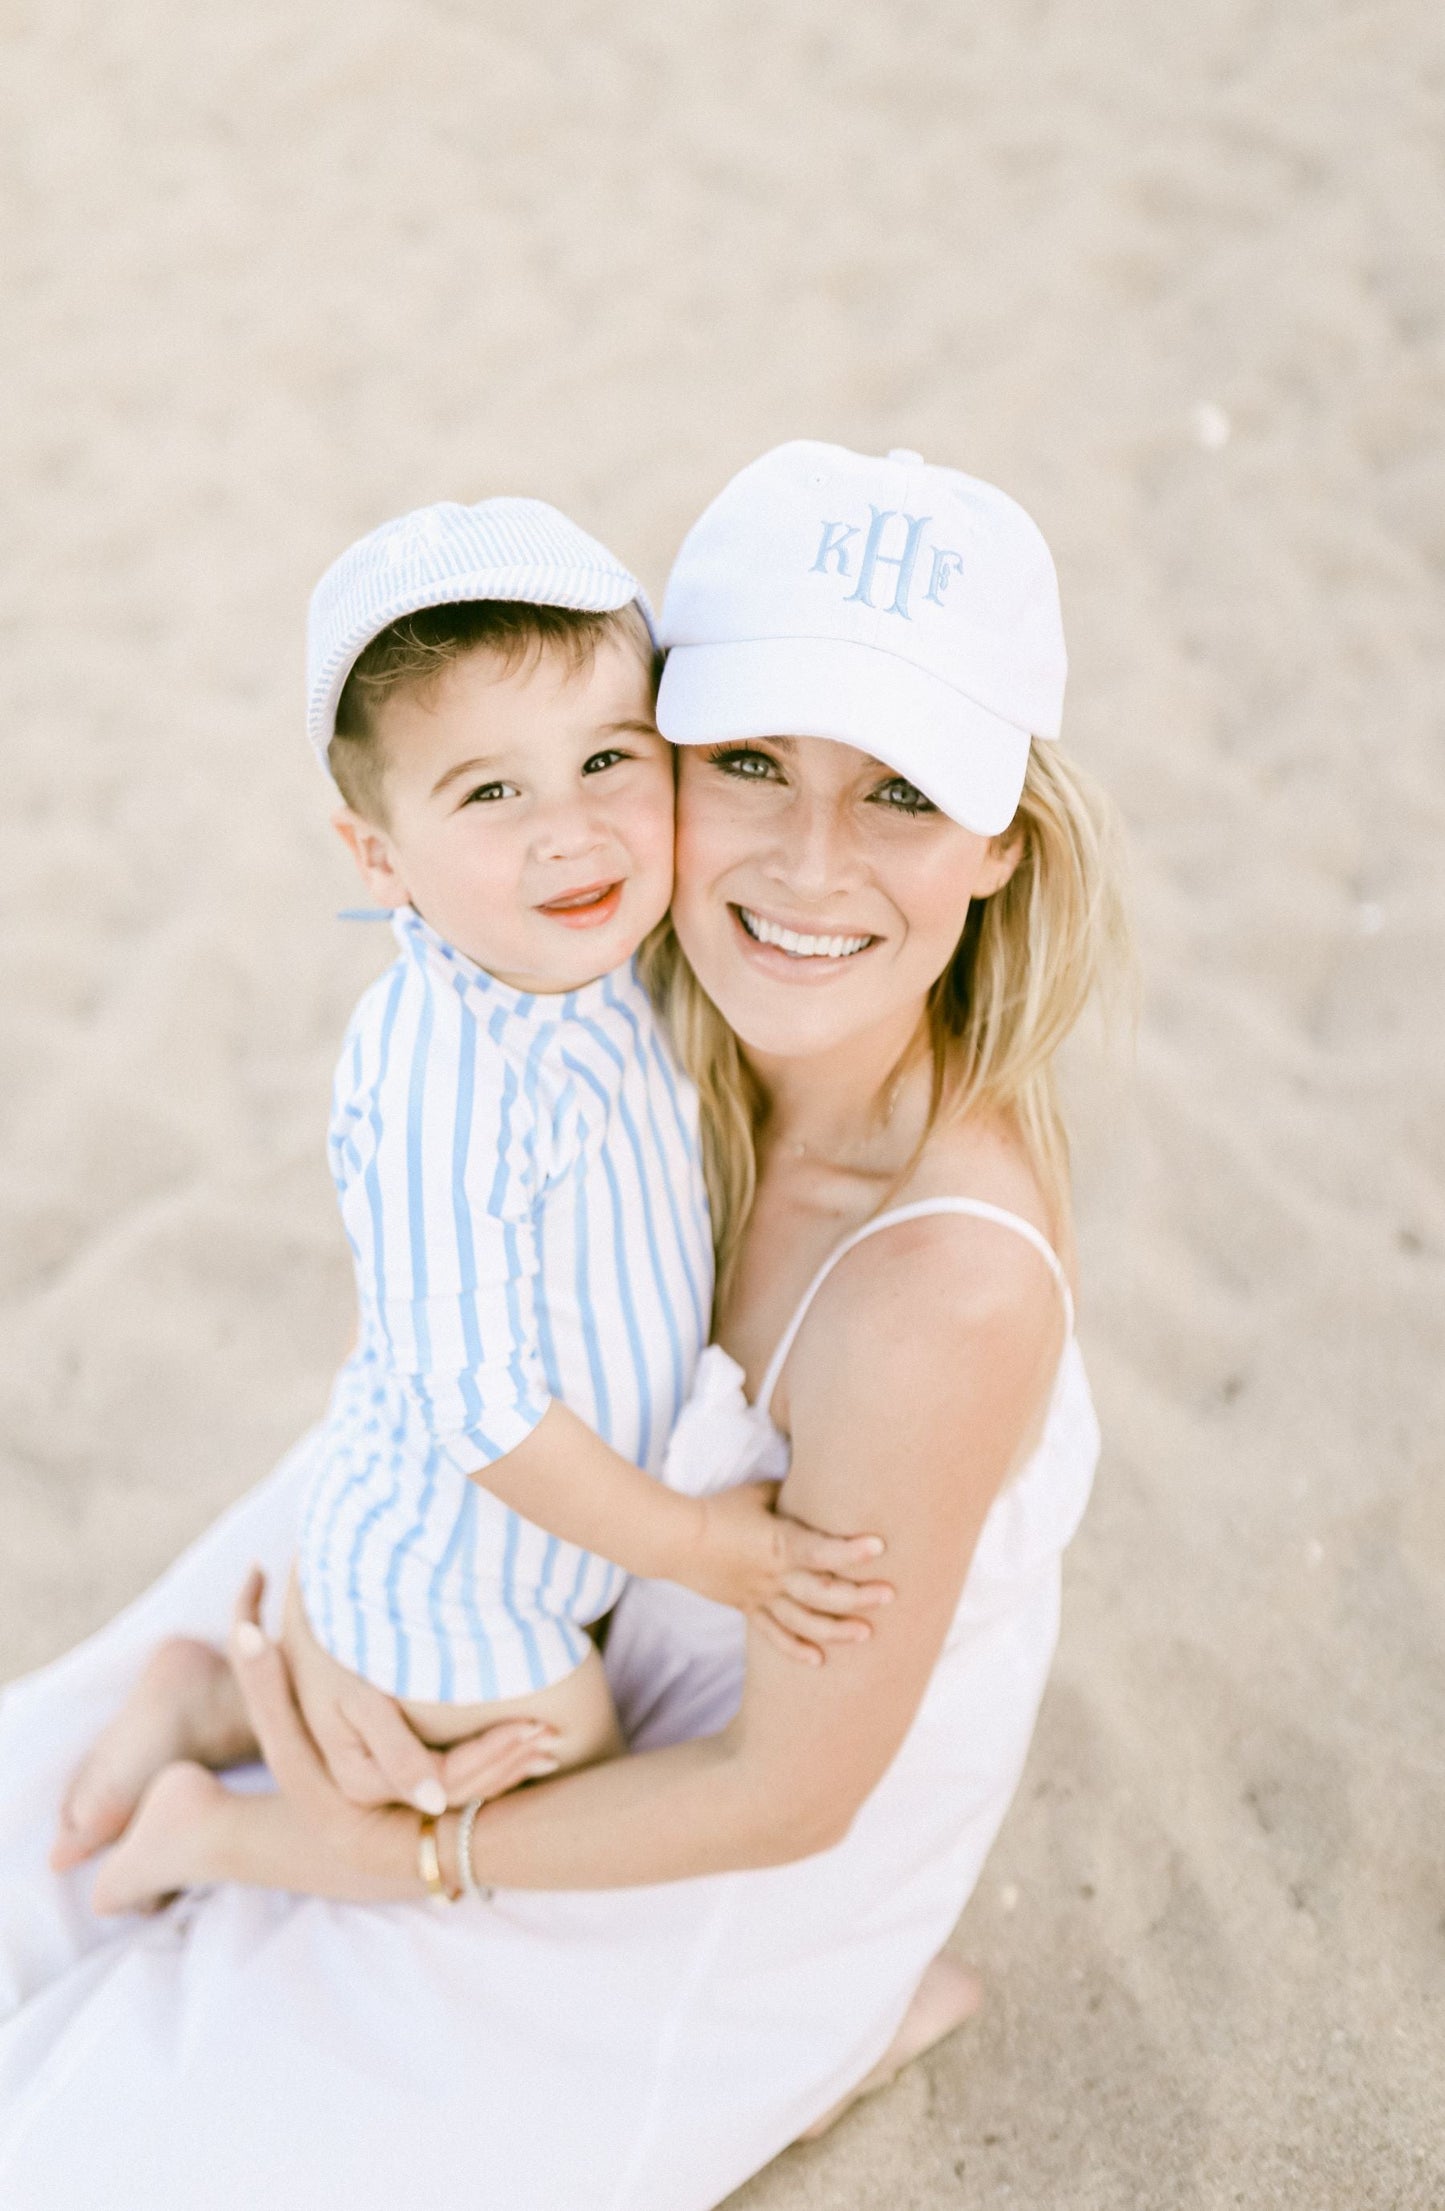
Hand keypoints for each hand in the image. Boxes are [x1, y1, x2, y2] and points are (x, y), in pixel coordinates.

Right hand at [277, 1571, 555, 1813]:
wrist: (301, 1626)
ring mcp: (384, 1779)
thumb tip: (434, 1804)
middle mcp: (372, 1790)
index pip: (445, 1782)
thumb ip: (395, 1752)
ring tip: (550, 1738)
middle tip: (554, 1734)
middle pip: (456, 1789)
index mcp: (359, 1781)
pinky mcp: (395, 1763)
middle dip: (506, 1761)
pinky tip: (520, 1741)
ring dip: (505, 1762)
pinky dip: (489, 1755)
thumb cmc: (332, 1650)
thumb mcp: (357, 1700)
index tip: (534, 1724)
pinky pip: (450, 1771)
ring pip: (458, 1785)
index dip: (492, 1756)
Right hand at [683, 1484, 892, 1664]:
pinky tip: (819, 1661)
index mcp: (779, 1543)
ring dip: (835, 1629)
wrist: (676, 1539)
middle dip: (857, 1596)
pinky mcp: (749, 1609)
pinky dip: (795, 1650)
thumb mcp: (760, 1493)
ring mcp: (762, 1597)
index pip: (820, 1550)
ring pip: (803, 1621)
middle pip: (821, 1592)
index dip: (850, 1550)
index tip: (879, 1547)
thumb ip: (792, 1495)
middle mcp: (775, 1575)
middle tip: (889, 1596)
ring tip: (866, 1634)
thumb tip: (819, 1486)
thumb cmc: (720, 1509)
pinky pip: (774, 1636)